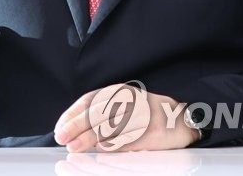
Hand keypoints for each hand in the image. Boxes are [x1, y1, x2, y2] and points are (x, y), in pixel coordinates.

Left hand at [54, 83, 199, 151]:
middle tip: (63, 140)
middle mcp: (129, 101)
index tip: (60, 129)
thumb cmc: (146, 114)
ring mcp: (142, 116)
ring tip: (75, 148)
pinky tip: (101, 151)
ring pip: (109, 127)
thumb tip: (72, 131)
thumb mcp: (122, 106)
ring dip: (89, 139)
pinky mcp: (153, 132)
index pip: (89, 100)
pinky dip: (112, 145)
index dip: (72, 115)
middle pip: (97, 113)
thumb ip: (100, 115)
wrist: (182, 118)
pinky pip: (129, 140)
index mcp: (119, 92)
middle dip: (77, 127)